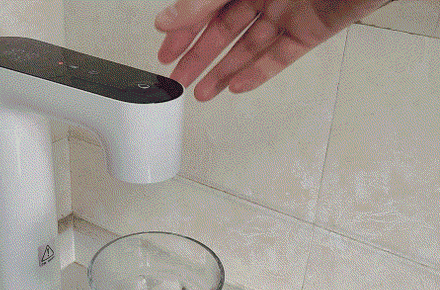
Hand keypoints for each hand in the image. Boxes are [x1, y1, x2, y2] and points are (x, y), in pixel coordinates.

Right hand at [155, 0, 391, 99]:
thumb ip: (205, 1)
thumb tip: (169, 19)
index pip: (205, 8)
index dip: (183, 31)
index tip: (166, 53)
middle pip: (223, 32)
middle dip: (199, 58)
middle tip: (179, 80)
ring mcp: (288, 13)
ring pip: (249, 48)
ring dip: (224, 72)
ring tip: (202, 94)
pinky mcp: (310, 31)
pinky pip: (280, 57)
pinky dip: (259, 73)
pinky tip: (237, 87)